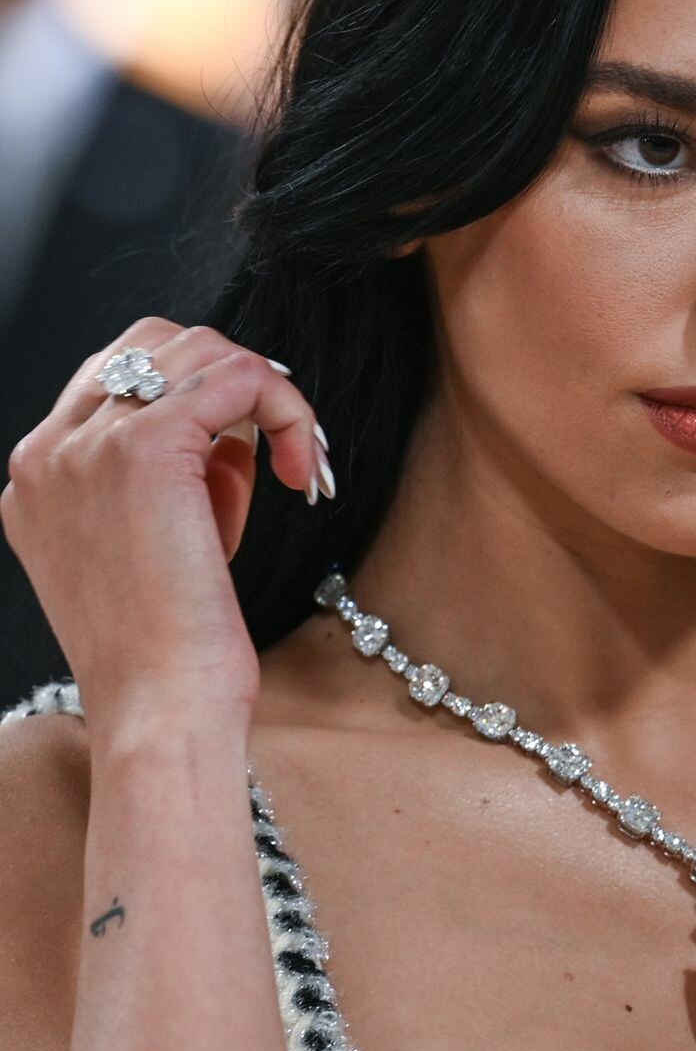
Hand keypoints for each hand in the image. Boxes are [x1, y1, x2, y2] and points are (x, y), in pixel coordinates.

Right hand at [0, 317, 333, 724]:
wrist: (160, 709)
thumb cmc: (167, 655)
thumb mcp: (149, 552)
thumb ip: (172, 480)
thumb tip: (237, 428)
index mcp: (37, 476)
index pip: (116, 373)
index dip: (197, 396)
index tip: (251, 443)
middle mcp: (48, 452)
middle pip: (154, 340)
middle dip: (230, 384)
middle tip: (280, 449)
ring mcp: (89, 444)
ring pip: (199, 348)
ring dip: (264, 400)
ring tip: (290, 470)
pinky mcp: (148, 447)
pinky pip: (239, 375)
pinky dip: (288, 407)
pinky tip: (304, 468)